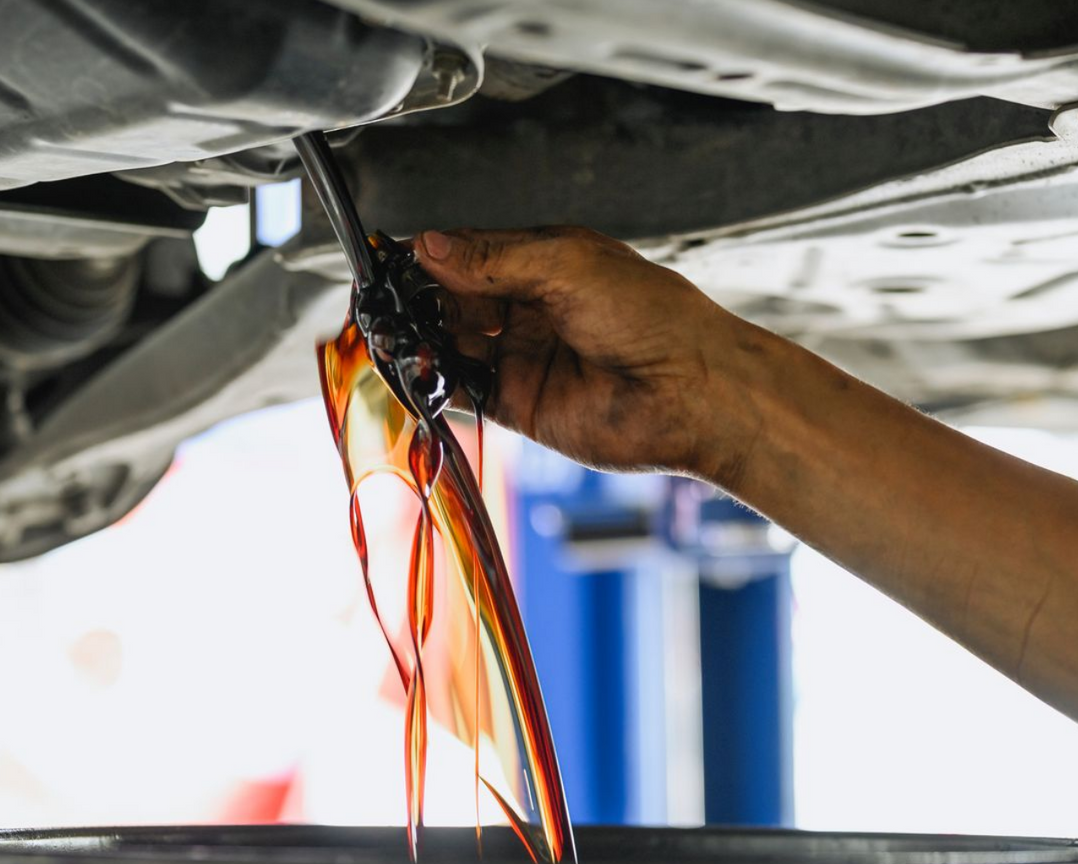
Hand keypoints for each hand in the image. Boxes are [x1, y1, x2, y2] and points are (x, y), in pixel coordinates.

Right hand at [413, 226, 764, 481]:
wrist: (692, 391)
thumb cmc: (654, 317)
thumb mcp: (566, 264)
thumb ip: (493, 257)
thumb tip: (428, 245)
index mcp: (544, 262)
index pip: (468, 254)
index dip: (428, 257)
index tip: (388, 259)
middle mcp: (529, 308)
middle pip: (451, 300)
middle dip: (418, 301)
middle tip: (385, 303)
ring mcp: (522, 357)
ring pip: (451, 345)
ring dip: (420, 341)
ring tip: (395, 336)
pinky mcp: (519, 405)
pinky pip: (464, 390)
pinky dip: (435, 382)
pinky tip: (418, 370)